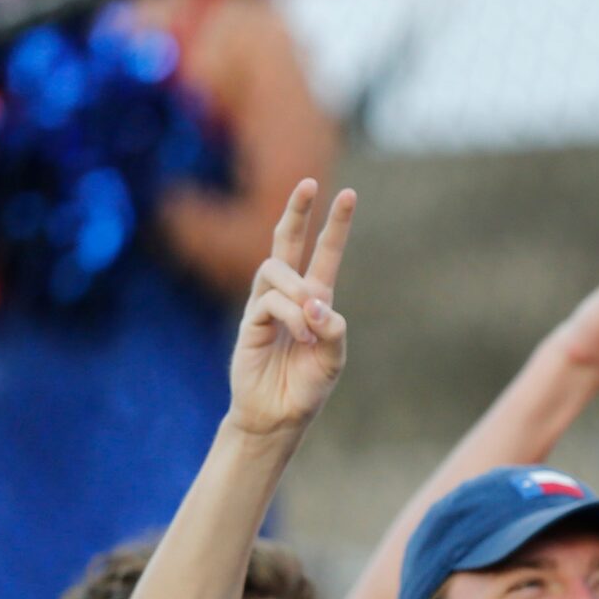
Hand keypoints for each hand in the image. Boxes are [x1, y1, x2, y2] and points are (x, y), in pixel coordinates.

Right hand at [227, 180, 354, 436]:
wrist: (277, 415)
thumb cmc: (306, 388)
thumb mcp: (333, 360)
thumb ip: (334, 330)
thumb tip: (317, 303)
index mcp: (316, 300)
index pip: (325, 253)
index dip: (335, 225)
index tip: (349, 194)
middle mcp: (290, 295)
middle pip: (287, 241)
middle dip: (297, 211)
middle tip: (308, 183)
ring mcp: (265, 305)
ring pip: (276, 269)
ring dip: (299, 291)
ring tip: (310, 325)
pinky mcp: (250, 321)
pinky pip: (270, 301)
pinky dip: (291, 315)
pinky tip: (301, 335)